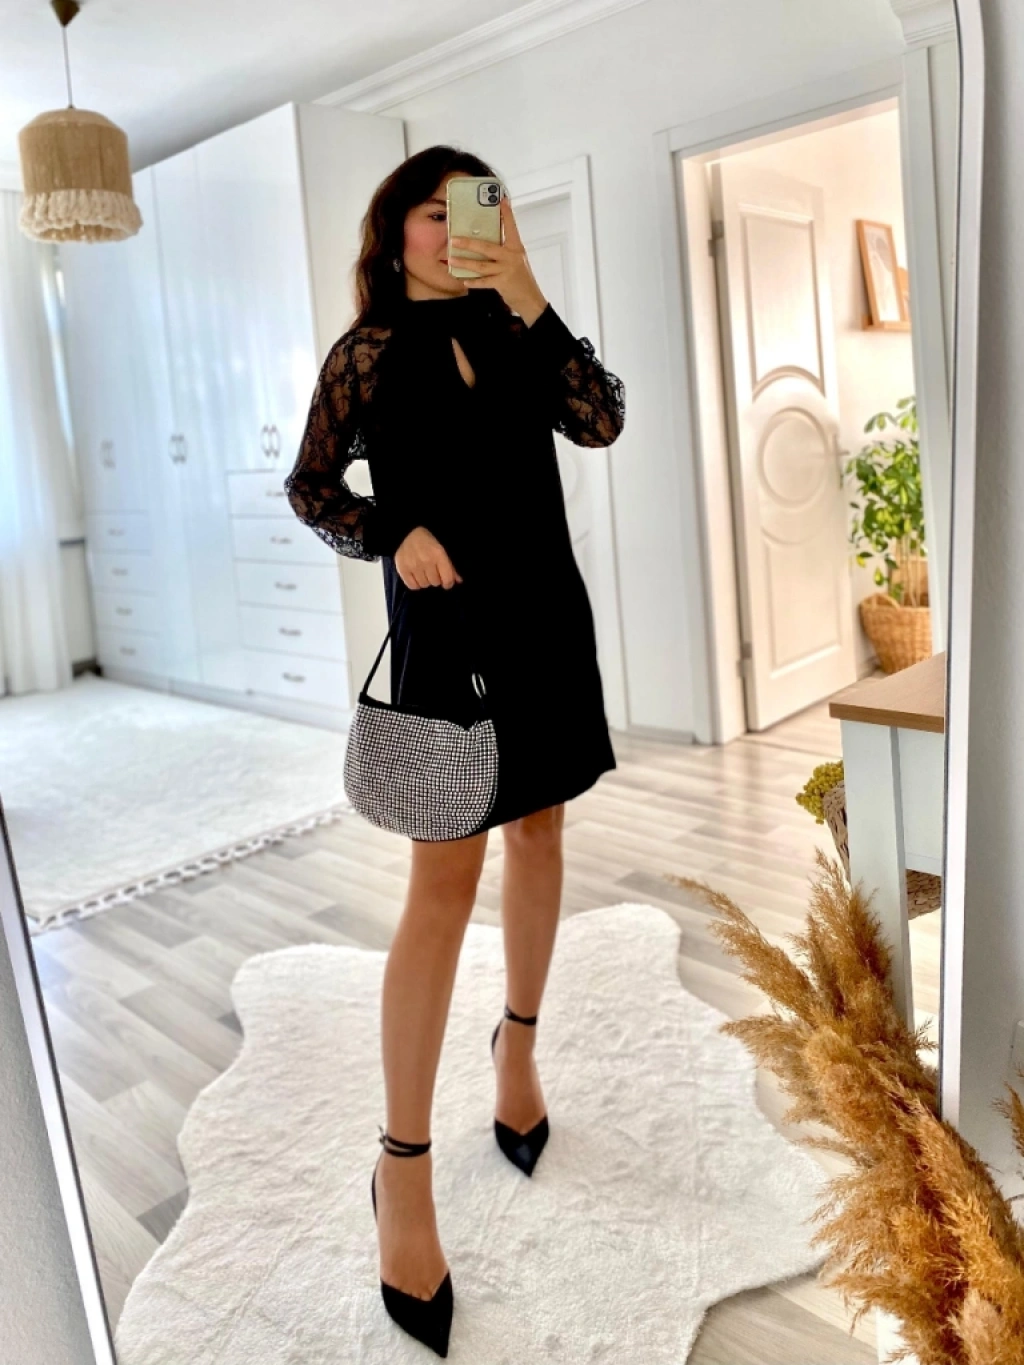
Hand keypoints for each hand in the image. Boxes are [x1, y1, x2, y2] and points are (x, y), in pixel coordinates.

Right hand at [394, 526, 462, 589]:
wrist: (407, 533)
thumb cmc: (427, 541)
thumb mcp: (442, 550)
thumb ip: (450, 566)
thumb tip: (458, 581)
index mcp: (438, 555)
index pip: (447, 579)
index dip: (448, 582)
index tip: (446, 581)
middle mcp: (426, 561)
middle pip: (435, 582)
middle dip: (436, 578)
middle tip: (432, 571)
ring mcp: (413, 566)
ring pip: (424, 585)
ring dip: (425, 580)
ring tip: (423, 571)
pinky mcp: (402, 569)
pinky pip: (412, 586)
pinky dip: (415, 583)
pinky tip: (416, 575)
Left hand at [452, 197, 547, 324]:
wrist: (530, 299)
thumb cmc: (521, 279)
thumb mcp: (517, 260)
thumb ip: (504, 250)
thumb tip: (486, 241)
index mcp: (516, 247)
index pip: (511, 227)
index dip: (507, 214)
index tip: (502, 200)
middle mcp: (511, 256)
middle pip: (487, 247)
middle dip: (468, 243)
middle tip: (454, 240)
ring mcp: (506, 270)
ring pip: (481, 265)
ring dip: (465, 263)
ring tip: (452, 260)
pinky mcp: (502, 283)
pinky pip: (484, 282)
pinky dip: (474, 281)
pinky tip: (464, 280)